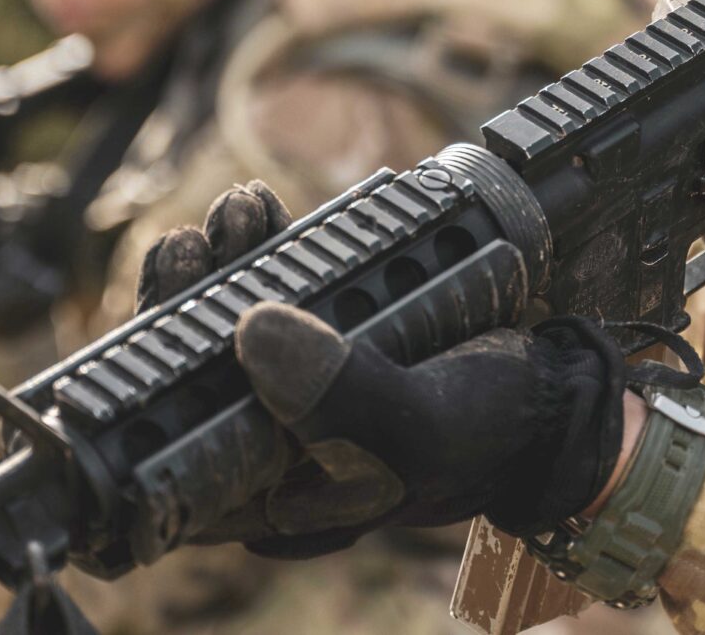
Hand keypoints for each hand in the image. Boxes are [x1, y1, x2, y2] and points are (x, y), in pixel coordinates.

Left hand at [138, 183, 630, 557]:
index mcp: (280, 496)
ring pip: (224, 327)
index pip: (179, 458)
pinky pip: (272, 292)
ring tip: (233, 212)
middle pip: (189, 381)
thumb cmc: (491, 431)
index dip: (149, 397)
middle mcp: (275, 445)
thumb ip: (345, 394)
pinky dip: (260, 248)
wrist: (556, 395)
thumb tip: (250, 331)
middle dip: (179, 307)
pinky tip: (258, 209)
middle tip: (189, 246)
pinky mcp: (325, 333)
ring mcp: (297, 386)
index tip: (158, 327)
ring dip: (218, 264)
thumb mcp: (422, 424)